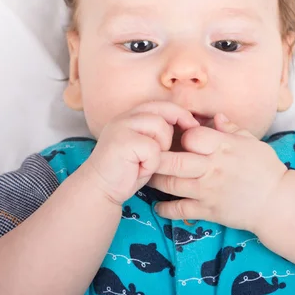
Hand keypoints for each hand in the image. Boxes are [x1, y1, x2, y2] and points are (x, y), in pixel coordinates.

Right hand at [83, 102, 198, 204]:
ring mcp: (122, 126)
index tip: (193, 126)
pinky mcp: (122, 141)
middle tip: (172, 148)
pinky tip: (139, 170)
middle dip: (173, 129)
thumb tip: (188, 125)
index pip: (160, 104)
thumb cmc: (127, 172)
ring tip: (147, 162)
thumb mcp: (146, 148)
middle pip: (162, 111)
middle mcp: (124, 117)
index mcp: (130, 116)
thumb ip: (159, 134)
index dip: (179, 112)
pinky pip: (153, 148)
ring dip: (161, 150)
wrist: (101, 190)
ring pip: (160, 128)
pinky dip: (152, 164)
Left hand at [148, 113, 288, 232]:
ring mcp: (207, 191)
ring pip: (171, 185)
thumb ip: (231, 129)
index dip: (183, 134)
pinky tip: (158, 205)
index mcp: (223, 147)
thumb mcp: (252, 142)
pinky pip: (180, 210)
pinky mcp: (207, 211)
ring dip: (155, 180)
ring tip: (148, 175)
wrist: (276, 203)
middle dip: (157, 157)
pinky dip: (165, 209)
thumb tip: (215, 116)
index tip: (179, 135)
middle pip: (174, 161)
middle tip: (148, 154)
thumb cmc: (266, 169)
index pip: (192, 136)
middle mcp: (212, 168)